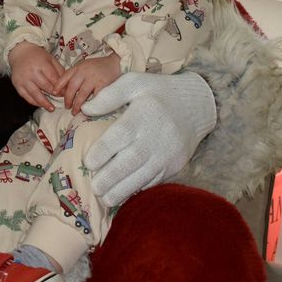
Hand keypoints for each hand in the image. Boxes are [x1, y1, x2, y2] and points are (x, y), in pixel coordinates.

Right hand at [8, 42, 62, 110]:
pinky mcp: (17, 85)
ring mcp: (23, 79)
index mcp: (41, 64)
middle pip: (45, 86)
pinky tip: (40, 105)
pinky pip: (26, 96)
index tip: (65, 93)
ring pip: (35, 94)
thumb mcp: (50, 59)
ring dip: (44, 103)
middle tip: (60, 100)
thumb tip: (66, 85)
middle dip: (54, 94)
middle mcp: (31, 72)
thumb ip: (59, 70)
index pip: (52, 78)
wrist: (20, 53)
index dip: (59, 87)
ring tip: (51, 108)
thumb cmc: (37, 56)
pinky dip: (34, 102)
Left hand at [54, 54, 120, 109]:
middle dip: (68, 99)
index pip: (65, 76)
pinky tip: (88, 109)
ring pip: (82, 94)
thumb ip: (75, 75)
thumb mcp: (84, 66)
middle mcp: (84, 72)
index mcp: (78, 67)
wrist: (115, 62)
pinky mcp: (103, 84)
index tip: (53, 93)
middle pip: (72, 87)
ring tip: (74, 111)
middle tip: (66, 106)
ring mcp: (93, 78)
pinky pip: (95, 97)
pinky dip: (90, 104)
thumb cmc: (98, 66)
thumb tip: (64, 89)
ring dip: (77, 104)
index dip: (58, 86)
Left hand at [80, 71, 215, 206]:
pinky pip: (155, 182)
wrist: (197, 105)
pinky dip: (139, 190)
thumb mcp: (134, 82)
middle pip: (130, 162)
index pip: (120, 136)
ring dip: (122, 191)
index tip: (88, 162)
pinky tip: (124, 196)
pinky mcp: (175, 166)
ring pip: (142, 177)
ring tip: (105, 198)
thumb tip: (84, 109)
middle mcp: (155, 138)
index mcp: (142, 116)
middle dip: (109, 178)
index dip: (102, 152)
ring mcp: (167, 155)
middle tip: (94, 188)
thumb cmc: (159, 92)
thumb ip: (109, 95)